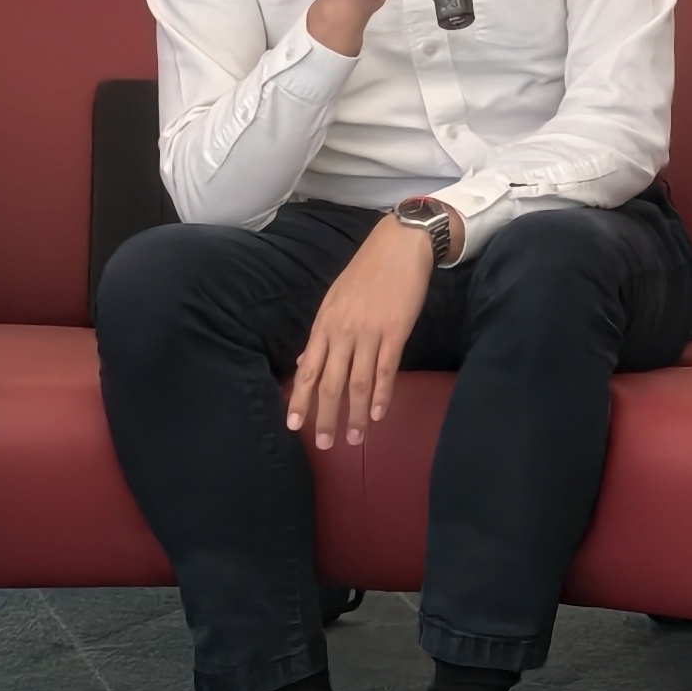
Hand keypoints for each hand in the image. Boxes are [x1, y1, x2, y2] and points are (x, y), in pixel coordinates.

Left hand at [288, 214, 431, 448]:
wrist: (398, 246)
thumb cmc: (366, 272)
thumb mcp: (335, 300)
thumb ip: (322, 335)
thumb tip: (305, 362)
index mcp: (324, 325)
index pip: (307, 370)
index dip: (300, 400)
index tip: (293, 426)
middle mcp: (342, 332)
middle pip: (330, 383)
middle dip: (325, 417)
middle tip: (324, 444)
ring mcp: (369, 333)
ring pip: (358, 383)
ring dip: (355, 415)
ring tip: (354, 439)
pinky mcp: (395, 332)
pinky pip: (386, 370)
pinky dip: (381, 395)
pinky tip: (378, 415)